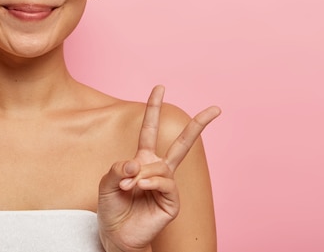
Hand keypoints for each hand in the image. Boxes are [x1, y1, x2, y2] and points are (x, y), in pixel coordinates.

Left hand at [97, 86, 219, 251]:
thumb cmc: (112, 207)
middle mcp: (158, 169)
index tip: (160, 87)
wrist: (116, 235)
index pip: (150, 130)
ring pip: (162, 167)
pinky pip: (165, 182)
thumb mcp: (107, 182)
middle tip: (216, 108)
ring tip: (128, 186)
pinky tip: (140, 189)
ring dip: (141, 175)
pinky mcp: (172, 201)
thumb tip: (138, 164)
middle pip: (183, 144)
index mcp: (142, 160)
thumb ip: (119, 168)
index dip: (153, 109)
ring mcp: (167, 185)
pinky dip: (149, 183)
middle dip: (198, 125)